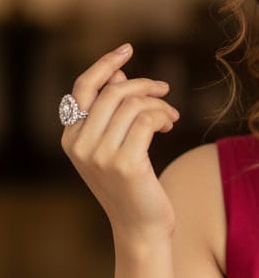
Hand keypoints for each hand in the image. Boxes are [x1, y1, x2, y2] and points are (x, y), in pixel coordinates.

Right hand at [61, 44, 179, 241]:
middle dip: (144, 86)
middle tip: (165, 91)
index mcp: (70, 138)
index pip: (83, 88)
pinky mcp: (125, 163)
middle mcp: (79, 145)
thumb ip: (111, 112)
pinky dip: (163, 117)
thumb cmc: (132, 186)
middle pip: (114, 93)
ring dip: (158, 105)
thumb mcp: (115, 146)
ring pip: (133, 105)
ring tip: (170, 118)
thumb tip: (117, 76)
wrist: (141, 228)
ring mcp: (100, 155)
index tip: (126, 49)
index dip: (105, 64)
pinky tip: (169, 126)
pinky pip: (147, 121)